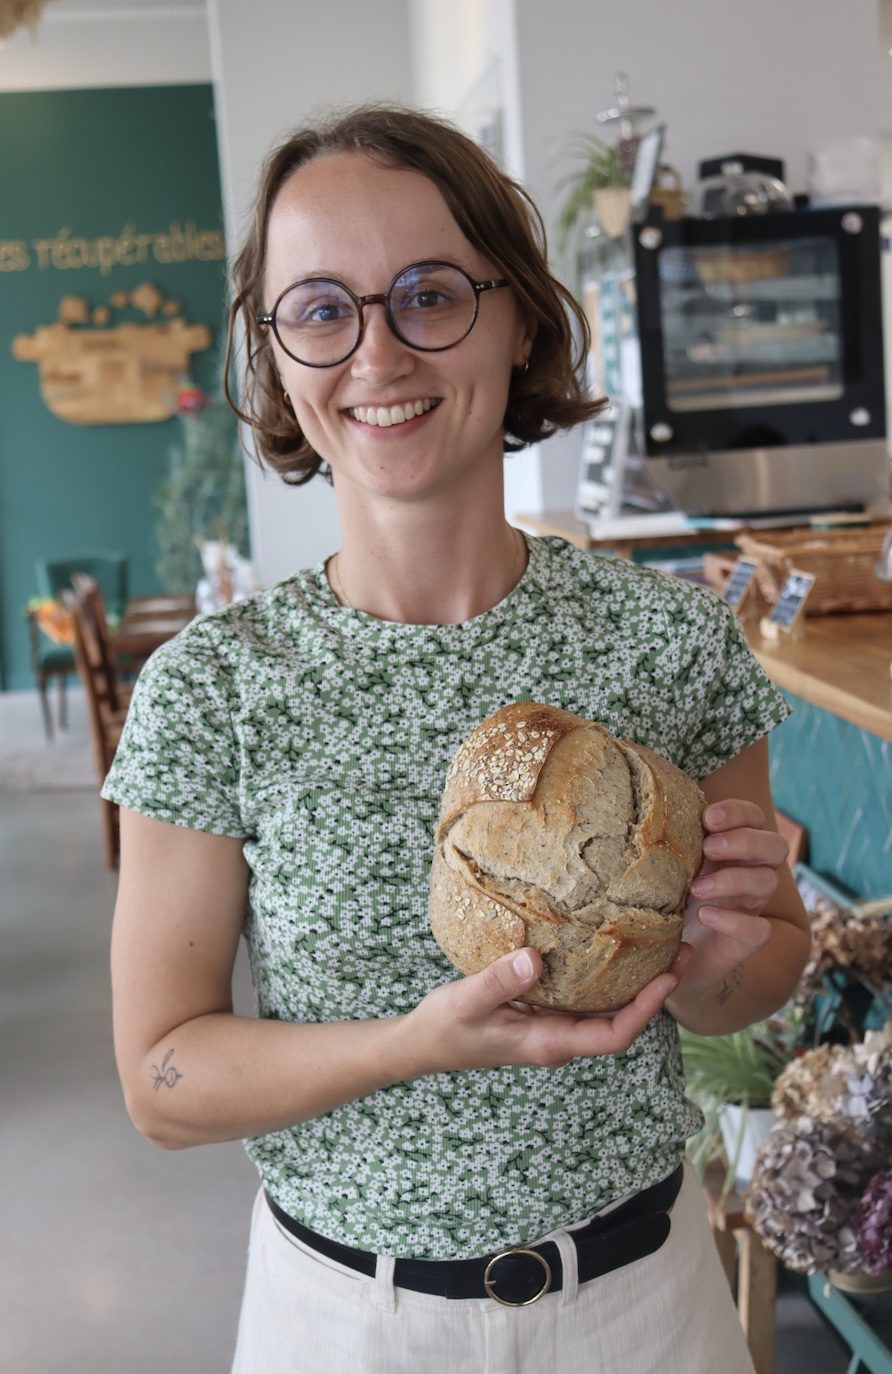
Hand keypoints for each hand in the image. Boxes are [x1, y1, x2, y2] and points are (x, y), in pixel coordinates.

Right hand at [405, 948, 679, 1075]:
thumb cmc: (444, 1028)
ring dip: (638, 981)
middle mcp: (561, 1038)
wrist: (421, 1044)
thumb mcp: (466, 1002)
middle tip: (684, 948)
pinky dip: (608, 975)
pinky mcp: (544, 1012)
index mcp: (550, 1044)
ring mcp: (554, 1026)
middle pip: (623, 1021)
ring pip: (608, 1009)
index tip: (668, 977)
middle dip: (656, 990)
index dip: (646, 1010)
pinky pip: (587, 997)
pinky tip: (614, 946)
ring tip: (663, 941)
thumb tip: (535, 959)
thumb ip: (498, 982)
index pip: (615, 1036)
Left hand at [669, 800, 787, 1005]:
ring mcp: (751, 906)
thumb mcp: (663, 864)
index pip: (753, 817)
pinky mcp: (747, 940)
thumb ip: (664, 837)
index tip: (707, 818)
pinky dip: (734, 920)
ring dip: (733, 879)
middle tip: (709, 848)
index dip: (738, 812)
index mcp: (733, 846)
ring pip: (769, 881)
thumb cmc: (662, 896)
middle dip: (745, 841)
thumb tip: (645, 800)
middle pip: (776, 845)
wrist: (662, 954)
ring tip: (696, 888)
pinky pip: (760, 929)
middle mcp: (750, 871)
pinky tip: (705, 915)